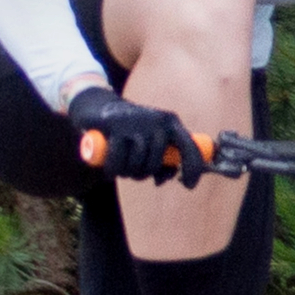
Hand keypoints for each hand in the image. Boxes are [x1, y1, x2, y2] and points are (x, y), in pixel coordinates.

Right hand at [65, 84, 209, 185]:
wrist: (102, 107)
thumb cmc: (133, 131)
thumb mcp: (152, 143)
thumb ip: (163, 162)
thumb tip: (162, 180)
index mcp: (172, 123)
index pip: (190, 147)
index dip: (192, 169)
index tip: (188, 186)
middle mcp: (158, 121)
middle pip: (156, 163)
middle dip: (143, 174)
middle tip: (134, 172)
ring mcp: (138, 123)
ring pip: (138, 164)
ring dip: (128, 173)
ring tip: (122, 168)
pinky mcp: (116, 126)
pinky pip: (118, 161)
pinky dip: (113, 170)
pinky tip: (111, 171)